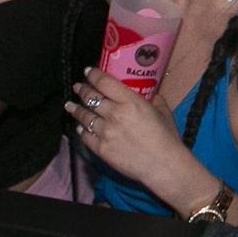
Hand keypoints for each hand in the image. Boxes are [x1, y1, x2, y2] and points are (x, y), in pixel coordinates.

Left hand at [66, 67, 188, 189]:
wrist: (163, 165)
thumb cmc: (166, 138)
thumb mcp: (163, 111)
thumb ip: (154, 99)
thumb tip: (150, 94)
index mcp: (130, 101)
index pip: (104, 82)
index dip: (93, 75)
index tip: (88, 71)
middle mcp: (114, 114)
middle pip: (91, 97)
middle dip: (82, 90)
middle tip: (78, 87)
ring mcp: (106, 132)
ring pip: (84, 116)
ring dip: (76, 109)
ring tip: (70, 105)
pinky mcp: (101, 149)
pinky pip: (85, 136)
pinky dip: (81, 129)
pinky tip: (79, 126)